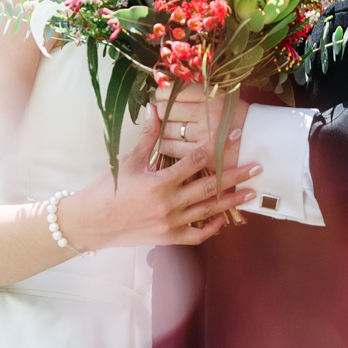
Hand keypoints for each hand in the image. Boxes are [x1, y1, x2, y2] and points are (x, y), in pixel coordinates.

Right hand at [56, 105, 257, 249]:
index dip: (218, 145)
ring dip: (232, 201)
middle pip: (210, 186)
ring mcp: (170, 223)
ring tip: (251, 191)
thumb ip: (148, 137)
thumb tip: (156, 109)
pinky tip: (224, 217)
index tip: (235, 135)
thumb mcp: (127, 161)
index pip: (196, 160)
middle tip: (256, 166)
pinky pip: (198, 234)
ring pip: (209, 211)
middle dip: (235, 175)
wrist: (90, 223)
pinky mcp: (168, 238)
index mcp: (159, 182)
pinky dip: (213, 227)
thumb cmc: (107, 190)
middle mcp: (168, 204)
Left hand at [157, 84, 240, 159]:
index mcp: (213, 96)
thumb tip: (162, 91)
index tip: (162, 97)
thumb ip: (196, 92)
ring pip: (166, 129)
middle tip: (162, 112)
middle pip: (167, 110)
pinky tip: (166, 141)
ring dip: (161, 128)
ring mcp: (205, 134)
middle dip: (161, 111)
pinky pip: (170, 147)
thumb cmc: (237, 117)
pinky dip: (164, 144)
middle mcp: (209, 114)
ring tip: (165, 127)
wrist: (261, 142)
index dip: (163, 94)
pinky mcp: (201, 153)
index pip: (176, 91)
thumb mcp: (222, 96)